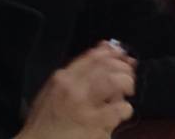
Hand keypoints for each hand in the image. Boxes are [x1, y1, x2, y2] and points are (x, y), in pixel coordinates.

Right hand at [16, 41, 135, 138]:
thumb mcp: (53, 91)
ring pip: (115, 83)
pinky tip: (120, 114)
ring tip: (127, 92)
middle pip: (107, 66)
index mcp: (62, 79)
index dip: (113, 53)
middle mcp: (73, 90)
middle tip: (128, 76)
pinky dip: (125, 109)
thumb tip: (103, 48)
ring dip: (126, 84)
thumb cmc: (46, 123)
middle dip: (124, 68)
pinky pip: (119, 109)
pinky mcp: (95, 126)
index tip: (122, 55)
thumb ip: (77, 71)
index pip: (94, 56)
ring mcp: (84, 108)